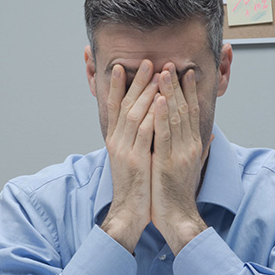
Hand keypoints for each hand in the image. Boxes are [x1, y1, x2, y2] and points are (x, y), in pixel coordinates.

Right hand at [101, 60, 158, 252]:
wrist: (129, 213)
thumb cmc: (136, 188)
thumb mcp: (133, 160)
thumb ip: (137, 141)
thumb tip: (147, 126)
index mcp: (115, 141)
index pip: (113, 108)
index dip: (117, 87)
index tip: (121, 67)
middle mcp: (116, 142)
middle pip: (124, 105)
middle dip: (135, 82)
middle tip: (146, 62)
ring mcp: (124, 150)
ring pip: (135, 114)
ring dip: (146, 92)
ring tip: (157, 74)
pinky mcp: (135, 160)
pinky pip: (145, 132)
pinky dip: (152, 114)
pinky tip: (160, 100)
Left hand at [151, 65, 208, 253]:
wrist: (178, 218)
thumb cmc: (179, 195)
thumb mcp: (192, 168)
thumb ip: (201, 148)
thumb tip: (210, 134)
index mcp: (193, 146)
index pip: (192, 112)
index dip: (189, 91)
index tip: (185, 72)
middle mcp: (190, 146)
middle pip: (185, 109)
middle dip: (178, 85)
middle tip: (172, 64)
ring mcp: (180, 153)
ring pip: (175, 117)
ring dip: (169, 92)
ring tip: (164, 72)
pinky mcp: (169, 163)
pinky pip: (164, 135)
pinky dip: (162, 115)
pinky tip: (159, 99)